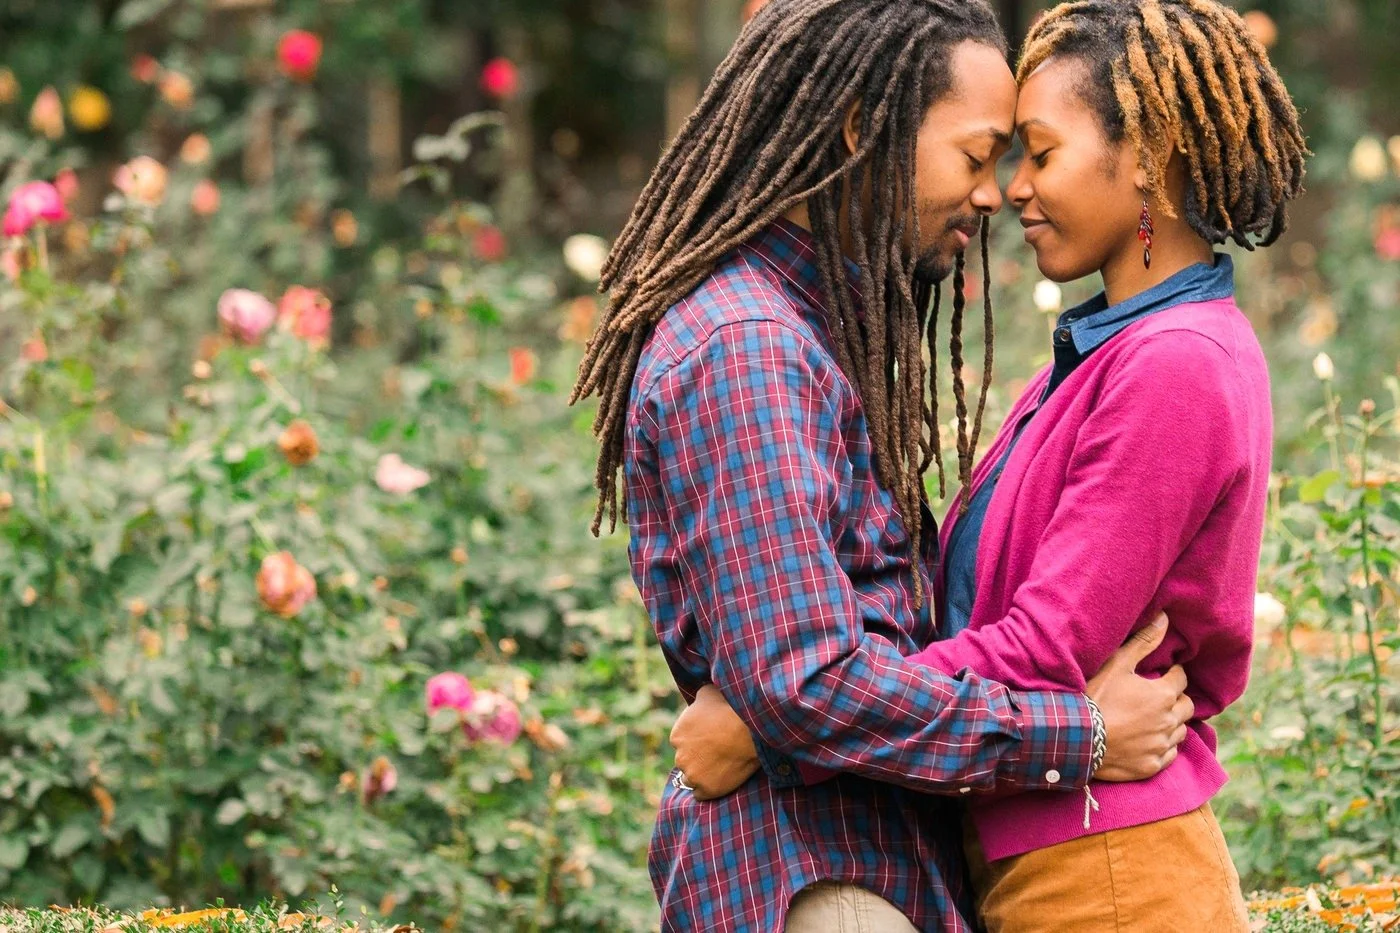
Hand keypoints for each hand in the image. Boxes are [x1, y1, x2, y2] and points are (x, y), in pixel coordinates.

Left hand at [669, 684, 760, 798]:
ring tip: (722, 767)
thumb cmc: (730, 707)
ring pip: (693, 779)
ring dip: (703, 775)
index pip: (682, 744)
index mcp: (677, 736)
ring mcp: (692, 775)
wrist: (749, 728)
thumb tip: (698, 697)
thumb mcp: (707, 693)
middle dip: (698, 758)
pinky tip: (722, 778)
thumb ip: (697, 699)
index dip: (697, 742)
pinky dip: (710, 788)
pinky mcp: (706, 789)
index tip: (710, 741)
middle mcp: (680, 757)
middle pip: (686, 762)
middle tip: (718, 753)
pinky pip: (702, 794)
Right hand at [1086, 613, 1194, 781]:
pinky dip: (1163, 745)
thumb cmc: (1095, 697)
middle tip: (1161, 696)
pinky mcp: (1151, 765)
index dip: (1173, 673)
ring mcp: (1161, 745)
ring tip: (1155, 718)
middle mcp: (1168, 721)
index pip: (1181, 679)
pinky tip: (1149, 739)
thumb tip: (1165, 618)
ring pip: (1181, 731)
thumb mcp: (1116, 664)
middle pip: (1187, 706)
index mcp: (1163, 694)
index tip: (1164, 673)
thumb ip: (1144, 642)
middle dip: (1177, 698)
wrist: (1076, 739)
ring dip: (1172, 722)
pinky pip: (1169, 754)